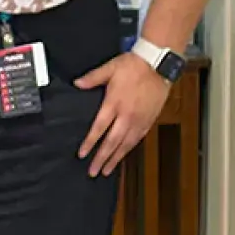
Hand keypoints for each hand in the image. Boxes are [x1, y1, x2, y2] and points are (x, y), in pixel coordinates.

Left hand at [74, 52, 171, 176]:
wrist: (158, 63)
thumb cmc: (134, 65)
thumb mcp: (109, 68)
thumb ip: (91, 78)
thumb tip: (77, 83)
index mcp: (114, 103)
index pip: (99, 128)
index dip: (90, 143)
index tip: (83, 154)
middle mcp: (127, 115)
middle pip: (112, 142)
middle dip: (102, 158)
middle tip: (93, 171)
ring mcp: (139, 119)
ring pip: (126, 144)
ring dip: (116, 158)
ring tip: (107, 170)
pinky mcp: (149, 120)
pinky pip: (138, 139)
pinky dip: (129, 149)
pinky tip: (123, 155)